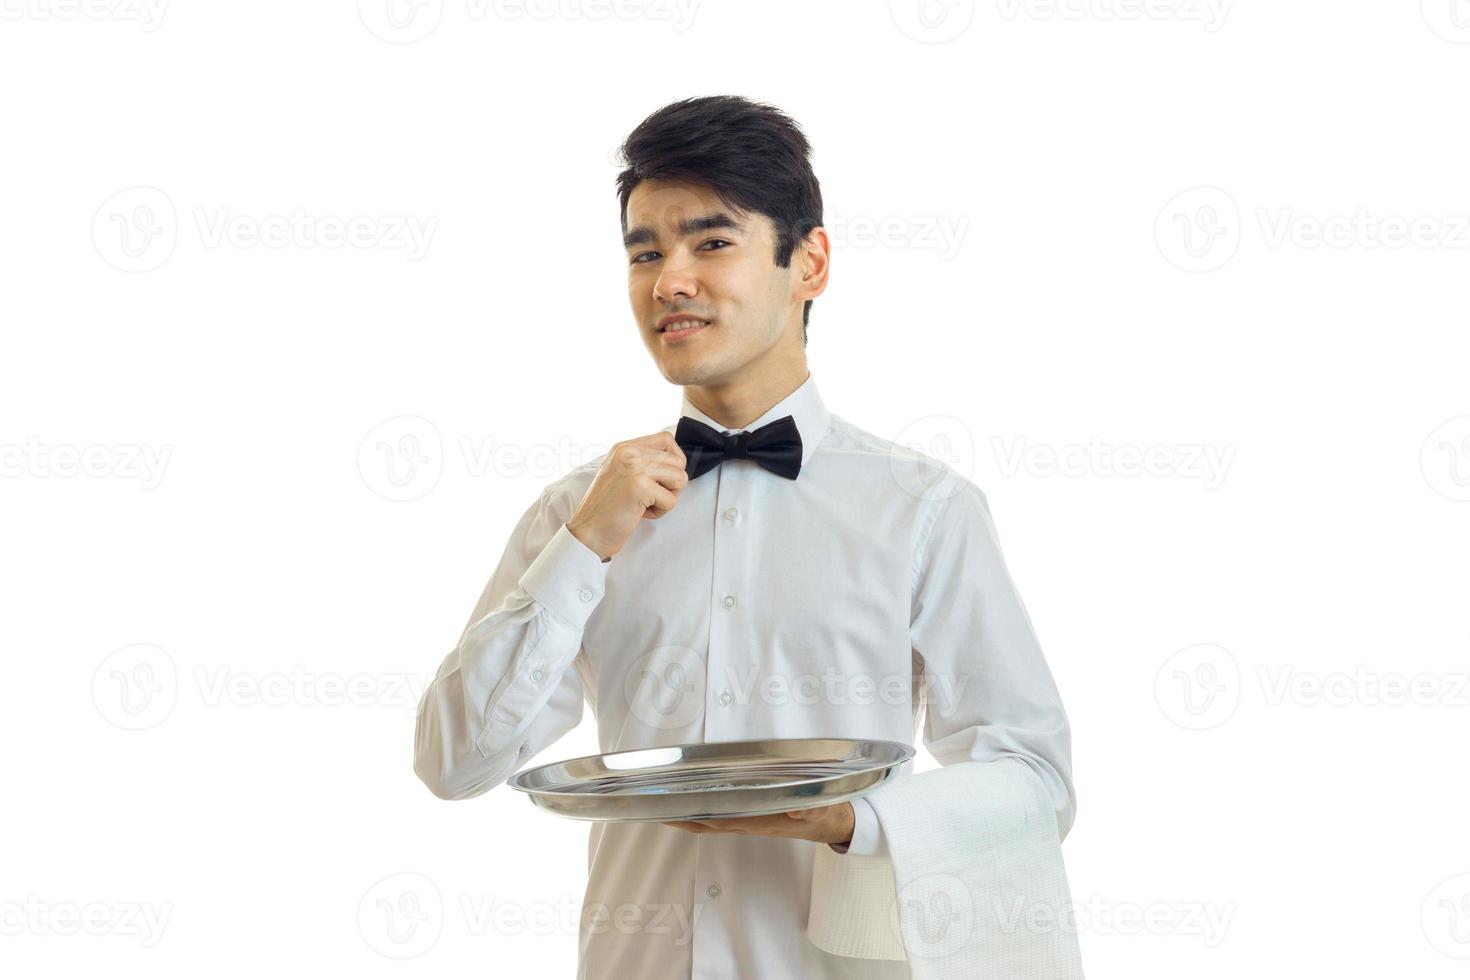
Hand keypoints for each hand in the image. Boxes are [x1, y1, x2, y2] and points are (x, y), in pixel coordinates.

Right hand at [567, 432, 687, 560]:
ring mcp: (634, 468)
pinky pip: (671, 500)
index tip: (660, 478)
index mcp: (624, 447)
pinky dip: (659, 512)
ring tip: (643, 504)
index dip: (673, 461)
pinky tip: (638, 513)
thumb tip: (677, 460)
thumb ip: (644, 461)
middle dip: (671, 484)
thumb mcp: (621, 473)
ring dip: (666, 497)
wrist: (588, 532)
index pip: (666, 439)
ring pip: (680, 478)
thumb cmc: (607, 508)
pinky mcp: (640, 487)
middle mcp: (629, 452)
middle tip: (648, 497)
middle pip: (678, 461)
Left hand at [661, 802, 854, 845]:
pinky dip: (700, 810)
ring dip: (683, 814)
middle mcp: (747, 822)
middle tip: (645, 805)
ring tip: (658, 803)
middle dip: (675, 816)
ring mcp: (748, 820)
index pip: (715, 819)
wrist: (835, 823)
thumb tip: (793, 804)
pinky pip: (719, 815)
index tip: (664, 809)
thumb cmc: (826, 811)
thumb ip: (810, 807)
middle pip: (702, 822)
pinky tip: (691, 801)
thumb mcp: (822, 807)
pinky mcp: (752, 815)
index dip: (689, 816)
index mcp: (757, 820)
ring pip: (708, 819)